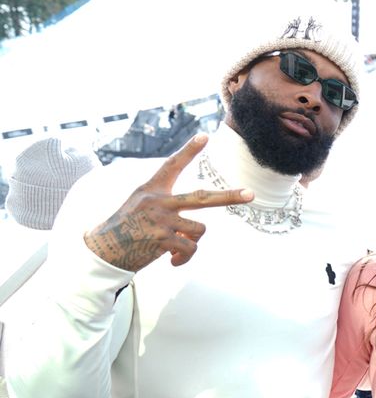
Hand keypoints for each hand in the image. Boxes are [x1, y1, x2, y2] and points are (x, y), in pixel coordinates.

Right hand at [83, 134, 252, 271]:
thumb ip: (168, 211)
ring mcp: (161, 219)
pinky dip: (185, 258)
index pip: (172, 166)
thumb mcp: (141, 208)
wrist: (103, 250)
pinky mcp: (162, 239)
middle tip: (250, 194)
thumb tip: (194, 229)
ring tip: (175, 248)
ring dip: (192, 242)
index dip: (188, 151)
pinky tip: (172, 260)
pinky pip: (190, 248)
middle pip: (202, 197)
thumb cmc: (126, 229)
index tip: (204, 137)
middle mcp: (157, 201)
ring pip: (199, 229)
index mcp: (151, 189)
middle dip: (229, 197)